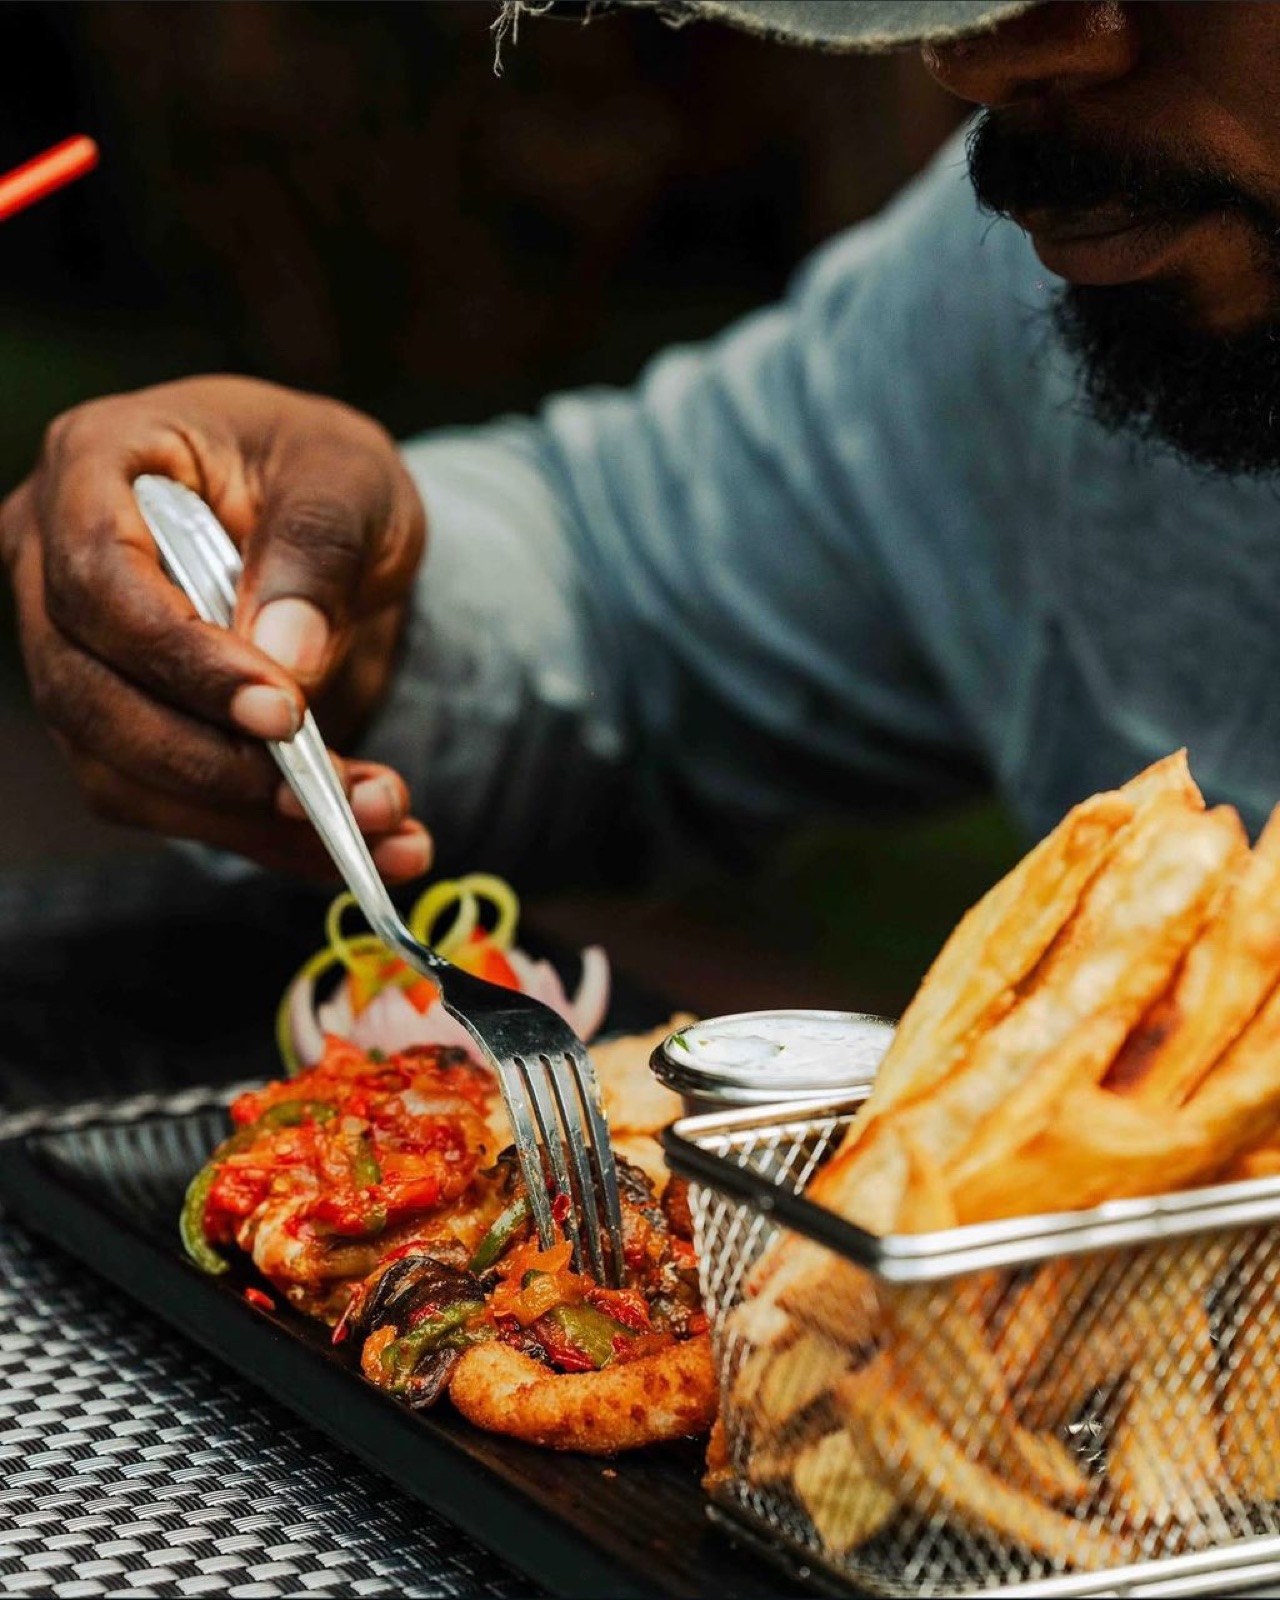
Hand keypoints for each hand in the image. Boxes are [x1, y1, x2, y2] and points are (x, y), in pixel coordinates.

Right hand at [0, 375, 430, 878]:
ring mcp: (74, 652)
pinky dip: (261, 835)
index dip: (181, 659)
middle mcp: (52, 561)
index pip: (98, 579)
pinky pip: (165, 803)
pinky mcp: (116, 726)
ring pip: (117, 770)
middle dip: (212, 763)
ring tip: (376, 826)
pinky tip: (354, 844)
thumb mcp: (348, 477)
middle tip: (328, 794)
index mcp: (96, 462)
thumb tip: (288, 661)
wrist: (336, 525)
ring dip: (245, 820)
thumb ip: (319, 548)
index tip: (283, 712)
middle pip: (89, 694)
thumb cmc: (324, 473)